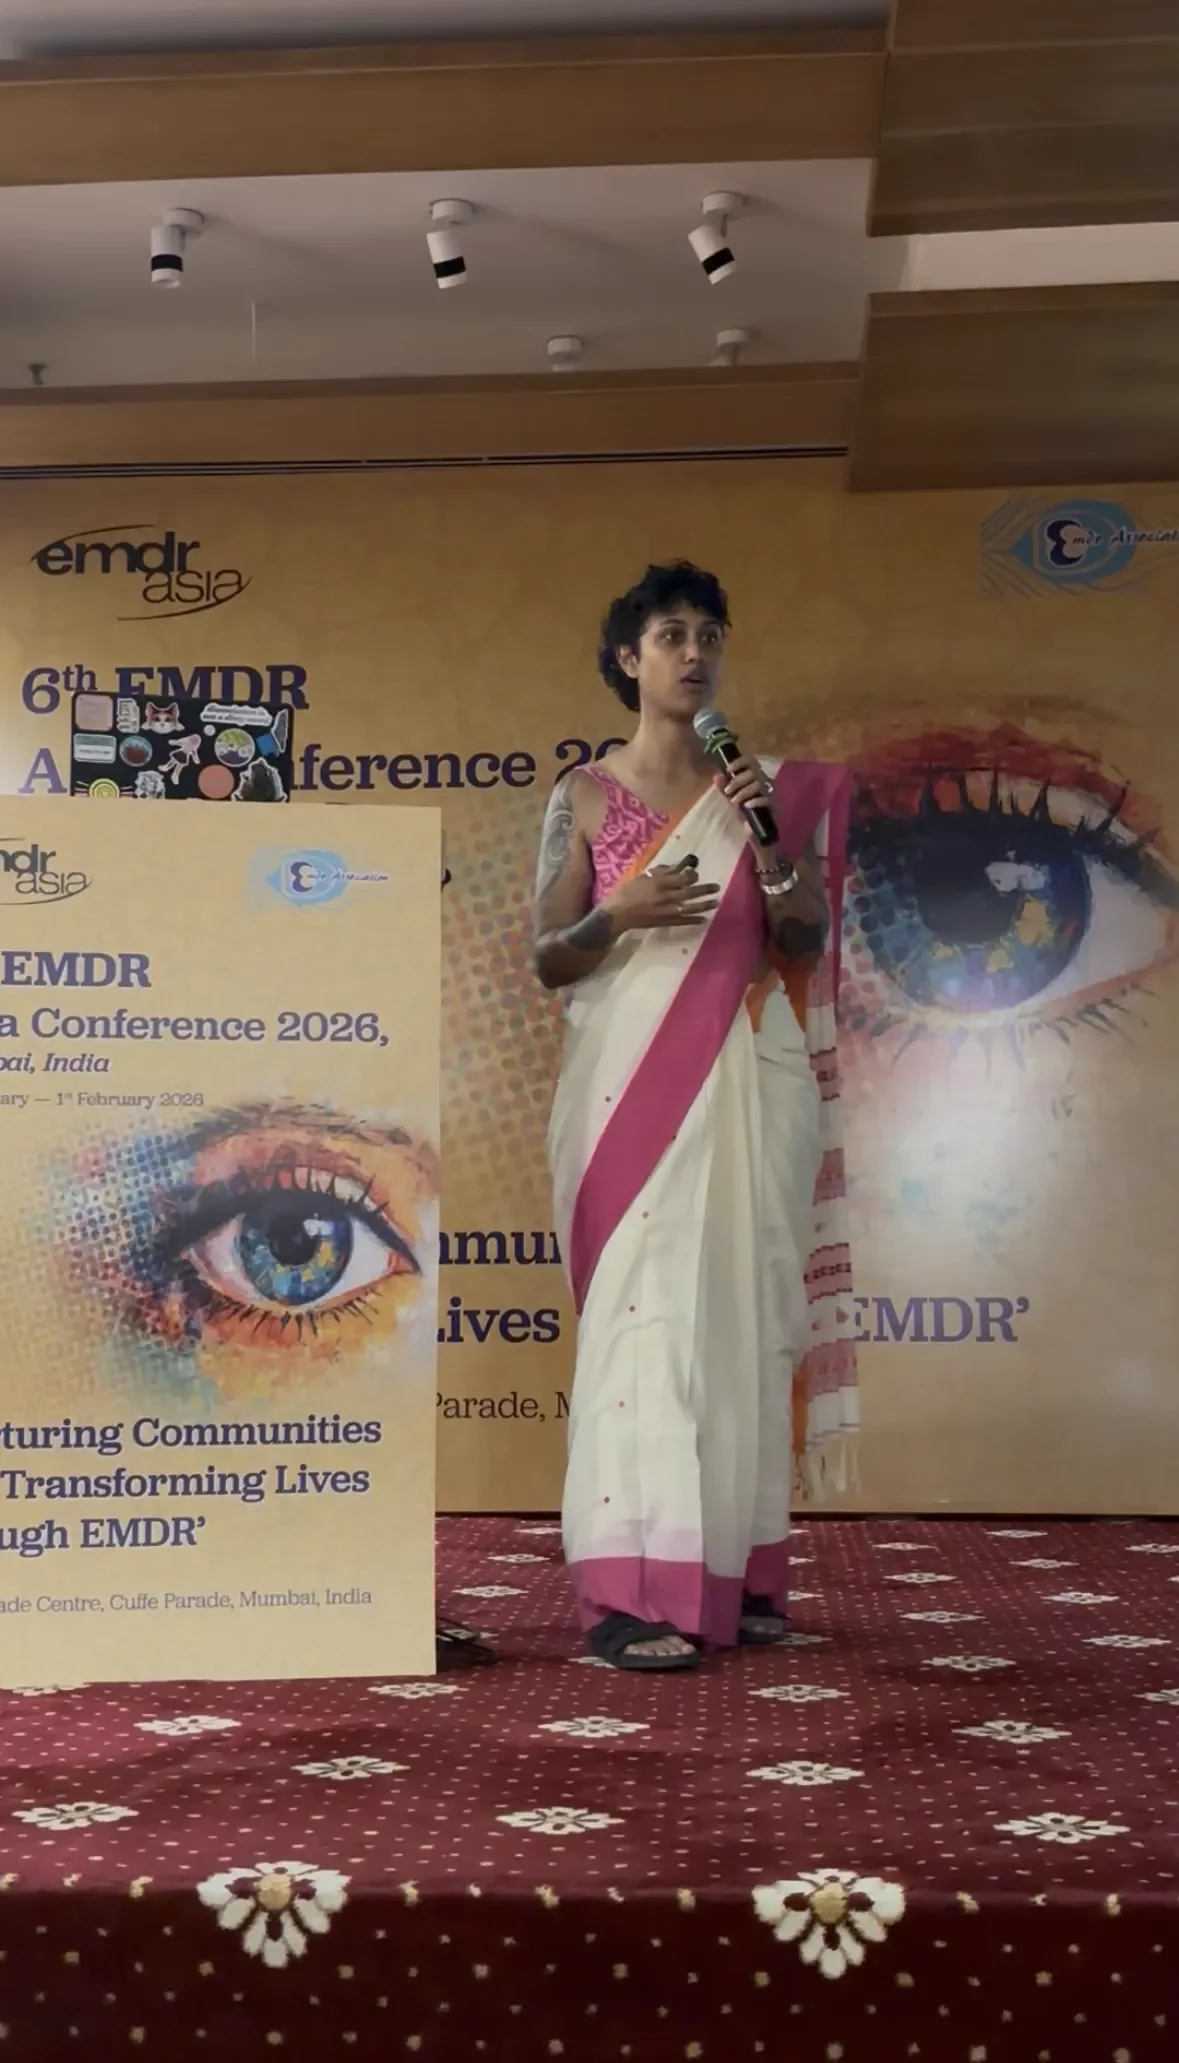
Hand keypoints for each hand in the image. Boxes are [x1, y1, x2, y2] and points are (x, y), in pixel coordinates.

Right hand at [603, 864, 720, 933]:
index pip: (682, 878)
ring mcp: (667, 911)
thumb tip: (677, 868)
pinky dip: (694, 920)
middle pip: (690, 891)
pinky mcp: (665, 922)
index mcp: (659, 882)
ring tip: (716, 902)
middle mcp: (666, 896)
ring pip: (690, 907)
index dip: (692, 876)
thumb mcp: (642, 876)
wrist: (617, 914)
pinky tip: (704, 919)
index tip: (696, 875)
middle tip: (716, 887)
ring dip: (704, 905)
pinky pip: (683, 921)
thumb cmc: (627, 892)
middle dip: (705, 889)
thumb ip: (660, 872)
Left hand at [716, 755, 771, 836]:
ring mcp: (770, 793)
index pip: (750, 761)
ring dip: (743, 792)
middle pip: (754, 772)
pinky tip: (747, 806)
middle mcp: (764, 781)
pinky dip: (755, 801)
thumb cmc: (745, 812)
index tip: (728, 769)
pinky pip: (767, 799)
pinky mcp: (774, 805)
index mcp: (754, 777)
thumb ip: (724, 787)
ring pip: (759, 785)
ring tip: (734, 802)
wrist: (755, 831)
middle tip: (727, 792)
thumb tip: (717, 776)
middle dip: (737, 781)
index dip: (739, 762)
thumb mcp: (731, 799)